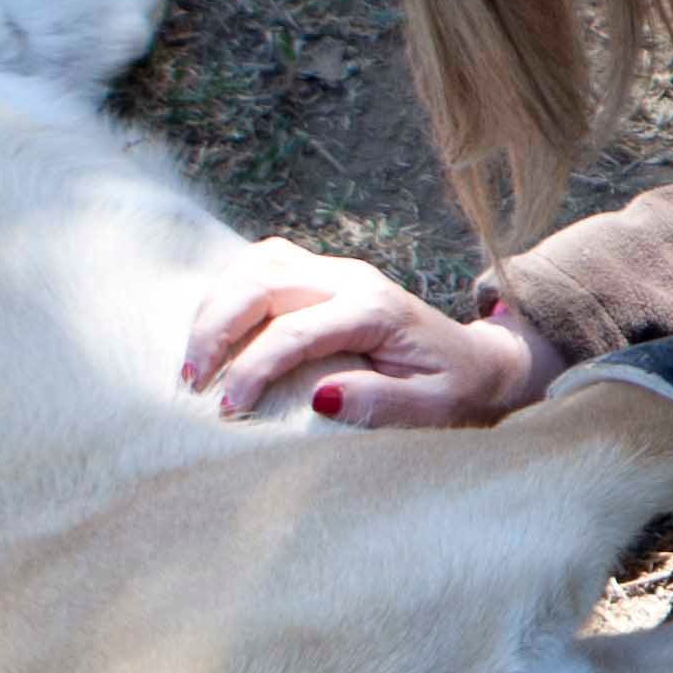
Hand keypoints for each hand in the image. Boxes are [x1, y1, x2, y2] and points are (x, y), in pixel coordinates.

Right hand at [177, 245, 565, 429]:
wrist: (479, 361)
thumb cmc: (456, 390)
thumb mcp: (434, 410)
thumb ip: (382, 404)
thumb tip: (321, 399)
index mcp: (377, 310)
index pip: (296, 330)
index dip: (254, 368)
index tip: (230, 409)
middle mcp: (352, 279)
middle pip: (264, 281)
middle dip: (217, 329)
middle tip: (193, 382)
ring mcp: (336, 272)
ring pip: (257, 263)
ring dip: (216, 306)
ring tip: (195, 361)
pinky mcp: (323, 276)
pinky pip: (262, 266)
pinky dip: (228, 293)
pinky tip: (213, 333)